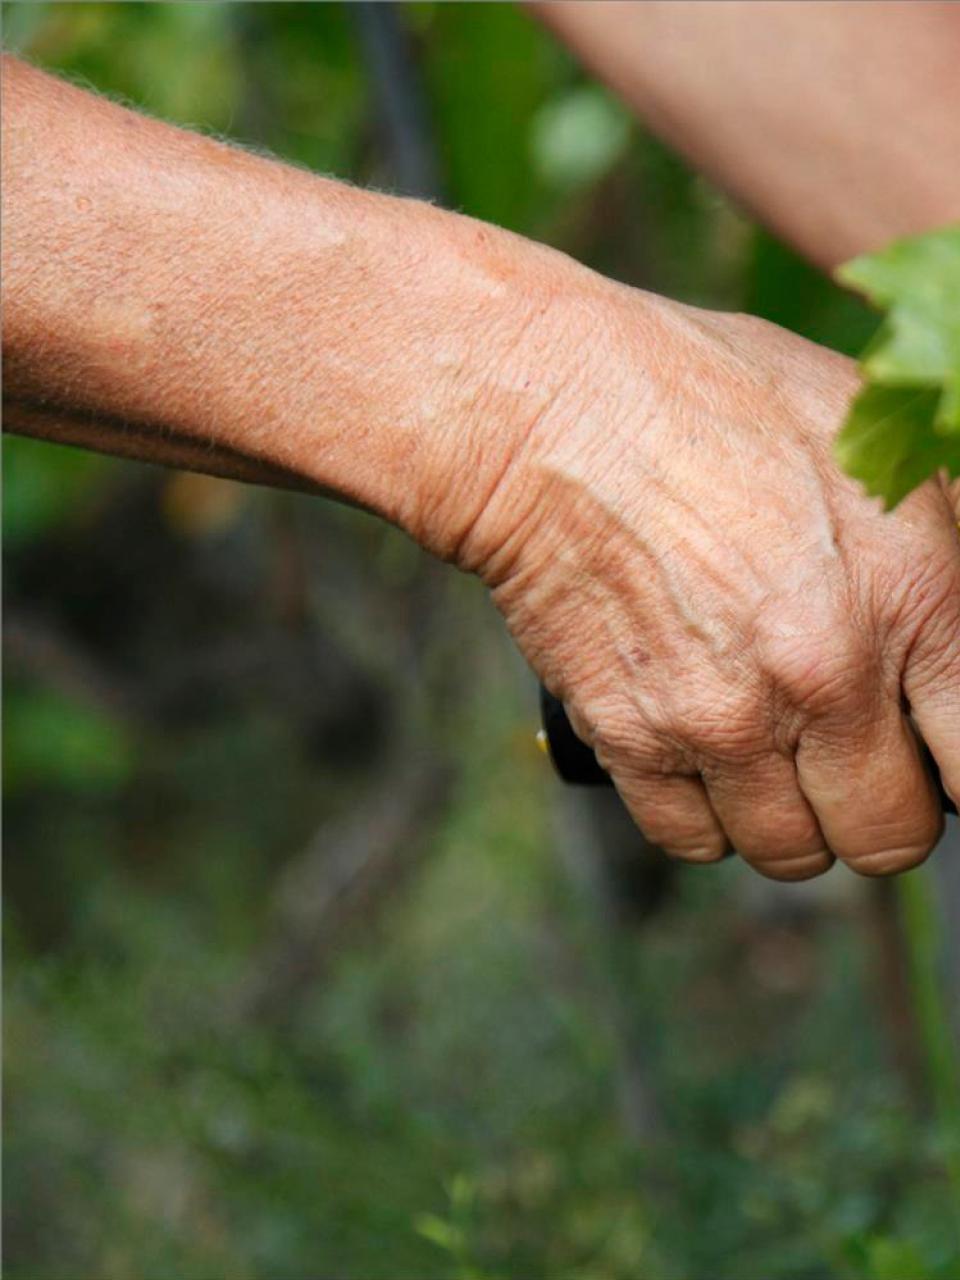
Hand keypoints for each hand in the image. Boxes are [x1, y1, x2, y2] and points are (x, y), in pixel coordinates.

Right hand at [462, 288, 959, 879]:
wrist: (552, 418)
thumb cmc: (708, 401)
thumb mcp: (861, 431)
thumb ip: (940, 535)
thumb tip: (957, 628)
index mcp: (911, 595)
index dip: (957, 772)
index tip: (930, 758)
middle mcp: (824, 677)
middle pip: (887, 836)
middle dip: (875, 806)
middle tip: (846, 755)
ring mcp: (722, 719)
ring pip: (789, 851)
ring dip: (784, 812)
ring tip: (761, 744)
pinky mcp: (632, 739)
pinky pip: (691, 840)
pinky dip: (700, 812)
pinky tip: (696, 749)